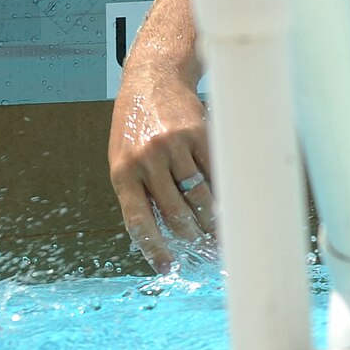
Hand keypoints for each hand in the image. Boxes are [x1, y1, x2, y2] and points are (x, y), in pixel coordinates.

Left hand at [108, 58, 213, 273]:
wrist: (151, 80)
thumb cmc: (135, 127)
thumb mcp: (123, 158)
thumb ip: (136, 192)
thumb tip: (158, 237)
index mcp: (122, 172)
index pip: (139, 222)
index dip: (155, 249)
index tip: (168, 269)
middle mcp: (146, 159)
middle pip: (176, 214)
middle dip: (192, 235)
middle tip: (204, 246)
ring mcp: (173, 147)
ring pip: (200, 198)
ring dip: (211, 219)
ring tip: (217, 230)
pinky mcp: (198, 134)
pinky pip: (215, 174)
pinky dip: (223, 192)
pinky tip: (227, 201)